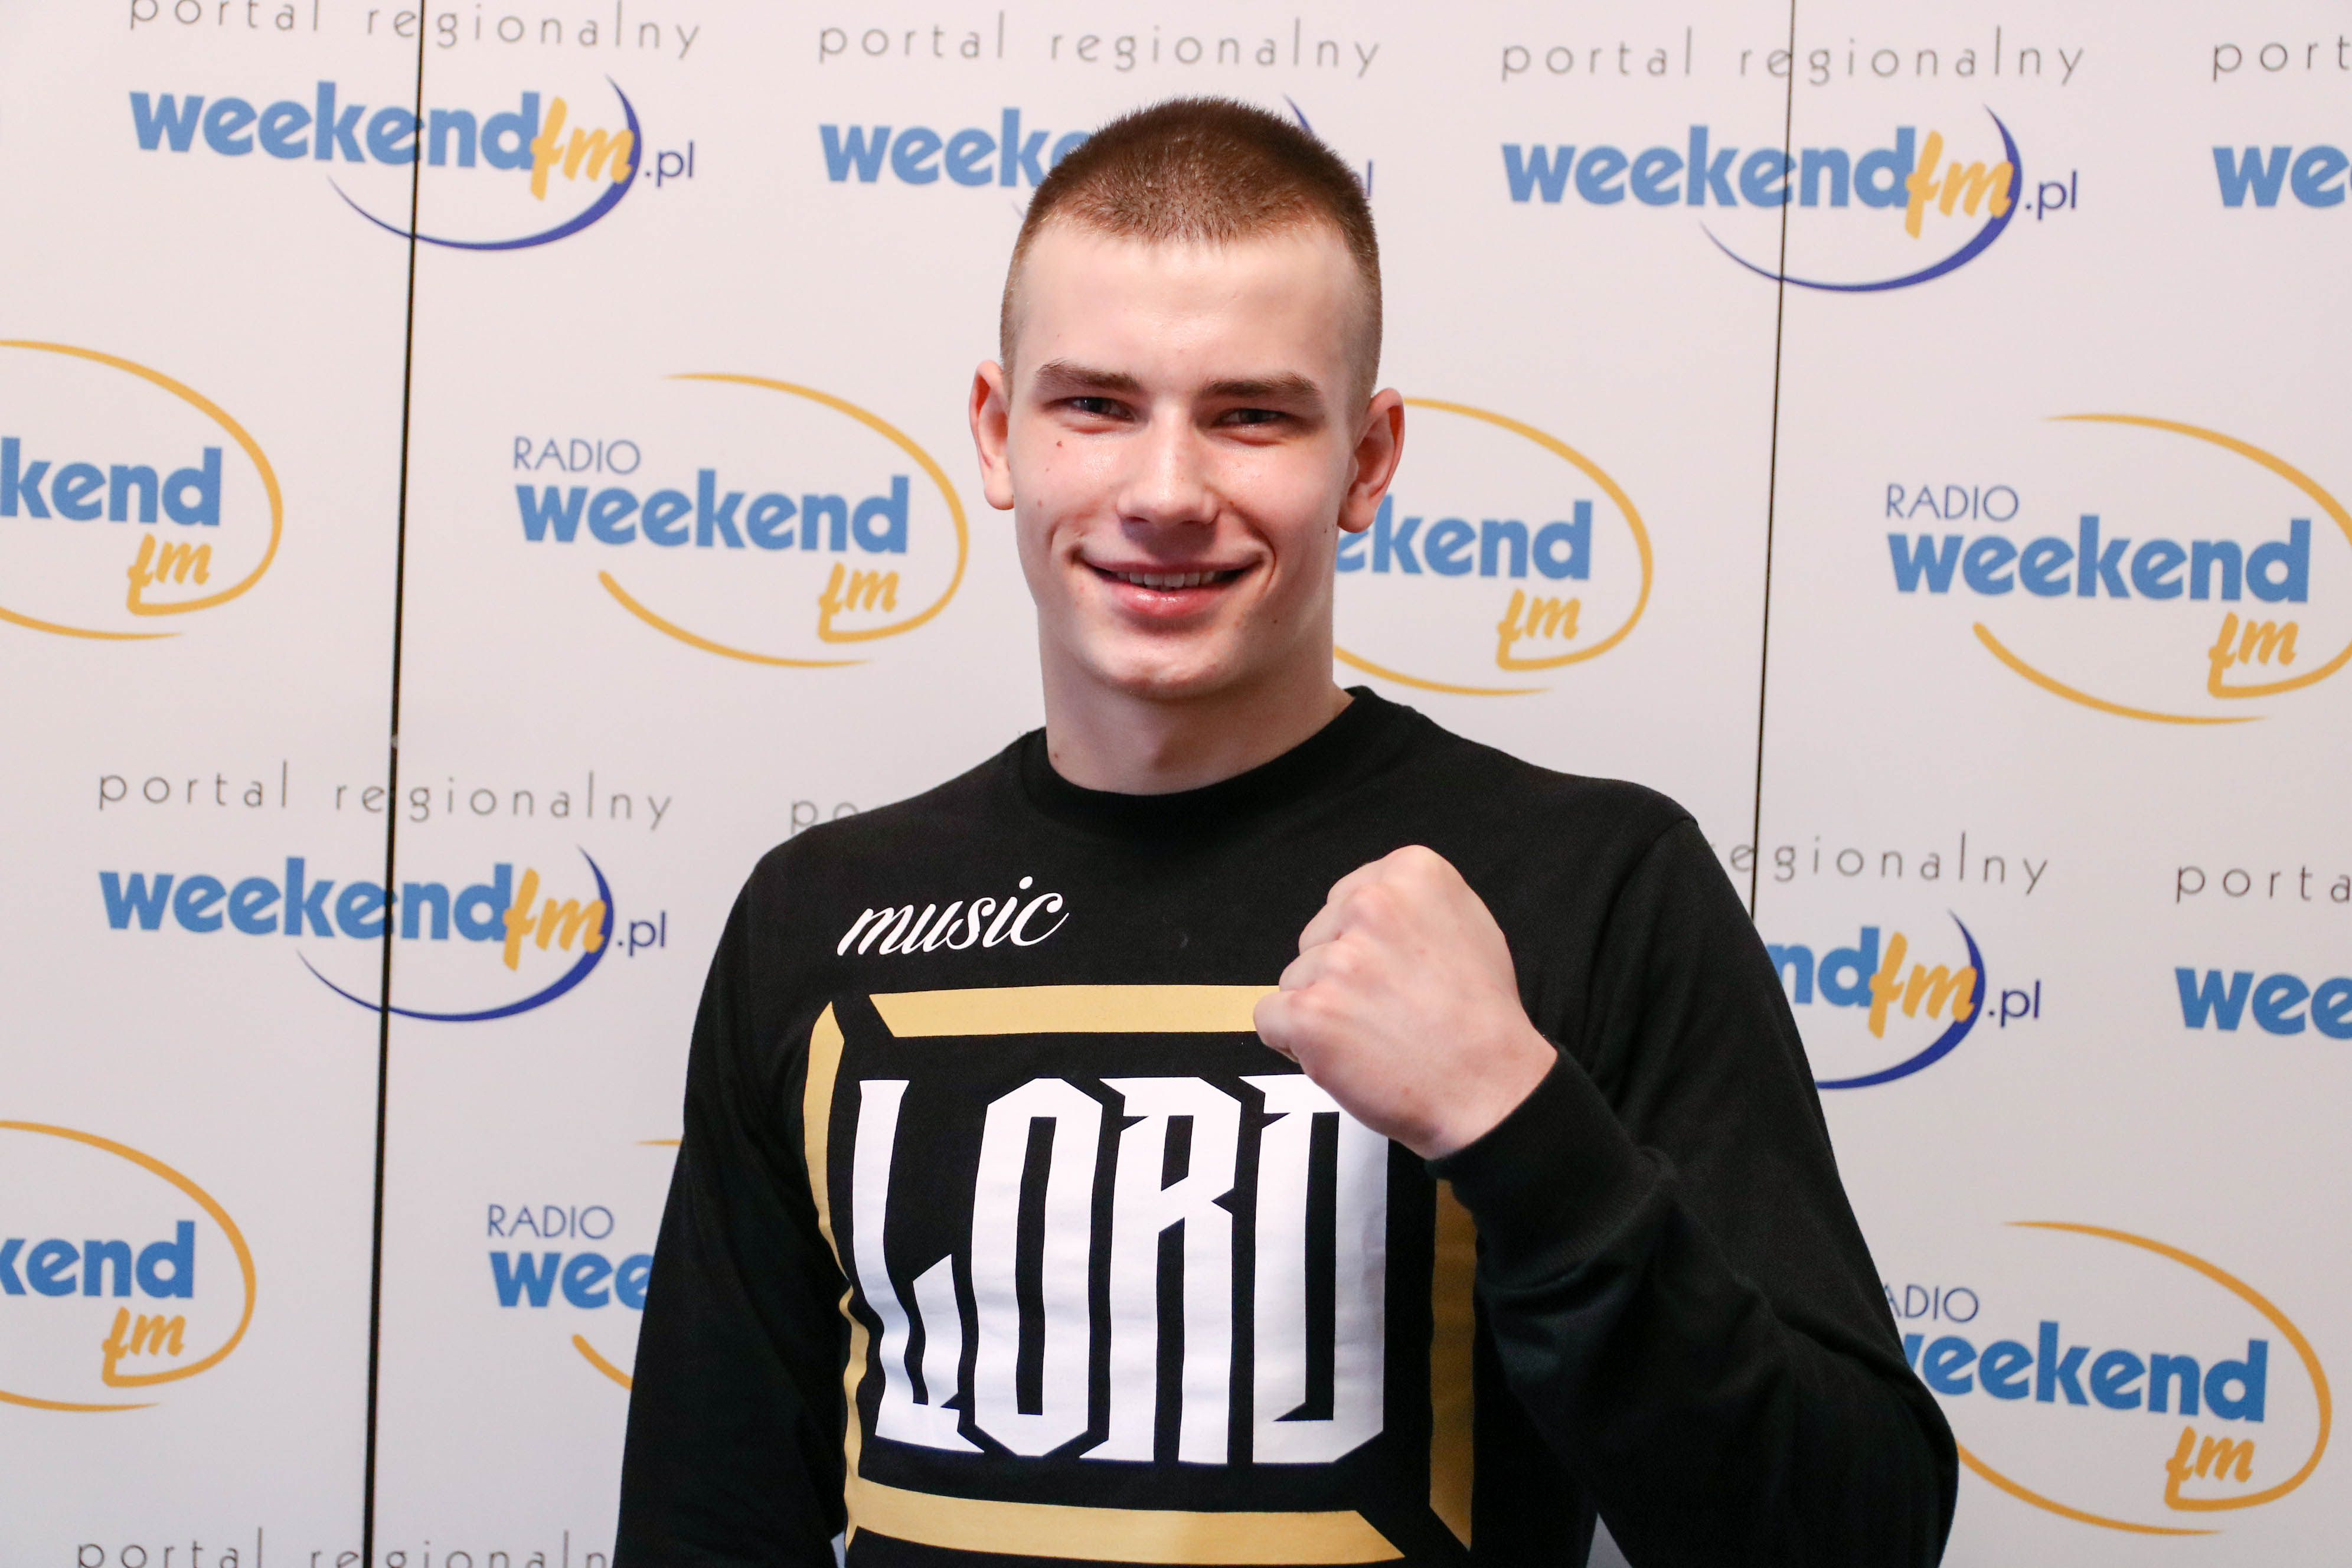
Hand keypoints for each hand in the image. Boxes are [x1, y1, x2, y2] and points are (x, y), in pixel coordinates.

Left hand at [1253, 845, 1557, 1158]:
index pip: (1345, 899)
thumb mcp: (1469, 926)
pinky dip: (1294, 1043)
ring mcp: (1339, 959)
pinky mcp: (1310, 1011)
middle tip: (1391, 1011)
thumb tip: (1368, 903)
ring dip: (1323, 1011)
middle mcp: (1372, 904)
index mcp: (1411, 873)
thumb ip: (1414, 905)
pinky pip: (1270, 1018)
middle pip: (1317, 937)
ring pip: (1295, 980)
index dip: (1363, 944)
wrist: (1490, 1090)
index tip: (1396, 972)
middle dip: (1339, 975)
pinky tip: (1344, 1054)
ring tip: (1377, 1037)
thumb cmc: (1482, 1019)